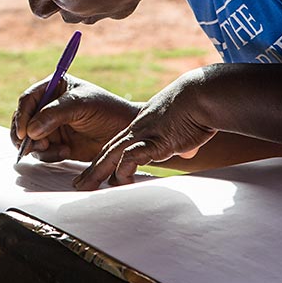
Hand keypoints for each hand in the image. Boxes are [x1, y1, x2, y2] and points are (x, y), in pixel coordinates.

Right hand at [12, 75, 140, 162]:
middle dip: (25, 135)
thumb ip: (54, 114)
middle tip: (33, 146)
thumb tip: (30, 130)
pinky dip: (49, 155)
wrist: (125, 134)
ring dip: (38, 147)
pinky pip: (41, 152)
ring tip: (57, 150)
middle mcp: (48, 107)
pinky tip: (66, 152)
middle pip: (22, 120)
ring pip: (29, 139)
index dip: (22, 116)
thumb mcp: (81, 105)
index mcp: (53, 88)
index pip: (28, 100)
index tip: (24, 132)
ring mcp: (50, 127)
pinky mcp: (56, 145)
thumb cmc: (107, 110)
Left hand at [73, 70, 216, 189]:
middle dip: (93, 169)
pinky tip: (122, 182)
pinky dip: (124, 170)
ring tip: (86, 188)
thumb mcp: (183, 128)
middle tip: (79, 185)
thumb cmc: (197, 109)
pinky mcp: (155, 141)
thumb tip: (189, 152)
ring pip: (113, 154)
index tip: (94, 173)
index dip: (103, 159)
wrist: (202, 94)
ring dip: (98, 172)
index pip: (116, 144)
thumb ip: (181, 141)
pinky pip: (131, 156)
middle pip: (108, 150)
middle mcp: (139, 130)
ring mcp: (145, 134)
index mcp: (142, 126)